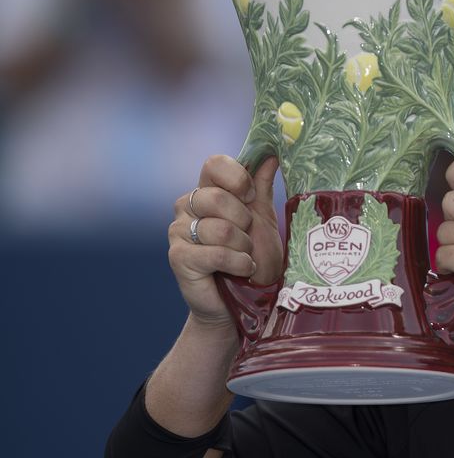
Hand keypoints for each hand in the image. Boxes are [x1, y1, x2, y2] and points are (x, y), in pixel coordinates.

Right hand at [167, 155, 282, 328]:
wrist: (241, 302)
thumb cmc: (253, 259)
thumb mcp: (263, 220)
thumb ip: (262, 188)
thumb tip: (271, 155)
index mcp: (208, 191)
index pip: (214, 164)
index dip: (237, 178)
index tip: (251, 197)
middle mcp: (188, 206)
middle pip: (218, 197)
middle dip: (244, 221)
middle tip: (247, 237)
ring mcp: (178, 231)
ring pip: (220, 228)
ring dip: (243, 247)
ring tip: (243, 257)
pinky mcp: (178, 257)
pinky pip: (216, 253)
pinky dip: (238, 263)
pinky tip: (240, 269)